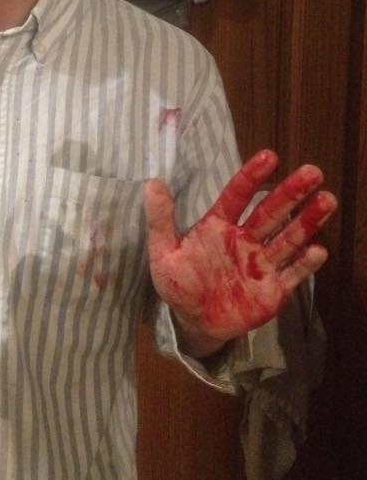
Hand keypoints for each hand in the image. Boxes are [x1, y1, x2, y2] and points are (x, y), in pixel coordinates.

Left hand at [144, 150, 335, 355]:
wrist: (194, 323)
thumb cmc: (179, 283)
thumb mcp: (164, 252)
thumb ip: (161, 220)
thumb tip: (151, 183)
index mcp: (219, 226)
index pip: (237, 195)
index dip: (252, 176)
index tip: (269, 156)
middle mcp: (245, 239)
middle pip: (271, 211)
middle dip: (291, 192)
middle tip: (313, 171)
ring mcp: (261, 263)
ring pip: (288, 238)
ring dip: (307, 220)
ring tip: (328, 200)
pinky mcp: (273, 289)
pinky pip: (292, 274)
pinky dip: (305, 264)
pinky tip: (318, 250)